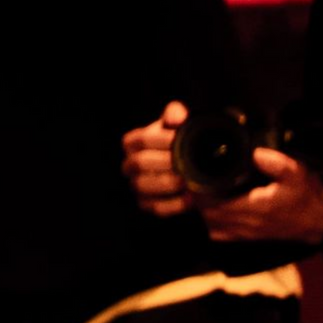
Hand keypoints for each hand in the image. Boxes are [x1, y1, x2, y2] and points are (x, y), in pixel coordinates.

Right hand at [122, 100, 192, 216]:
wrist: (192, 168)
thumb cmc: (180, 142)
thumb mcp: (179, 125)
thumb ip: (175, 115)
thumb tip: (175, 116)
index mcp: (134, 143)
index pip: (139, 139)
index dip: (157, 139)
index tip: (177, 140)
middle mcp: (131, 164)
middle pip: (138, 163)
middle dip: (163, 163)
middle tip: (184, 162)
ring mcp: (137, 185)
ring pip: (142, 186)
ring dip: (166, 184)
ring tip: (187, 181)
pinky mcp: (147, 204)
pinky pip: (155, 207)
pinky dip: (173, 204)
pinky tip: (189, 198)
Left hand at [198, 149, 322, 243]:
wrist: (318, 221)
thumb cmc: (306, 196)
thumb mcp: (297, 174)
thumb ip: (277, 163)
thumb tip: (255, 153)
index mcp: (255, 207)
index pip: (214, 203)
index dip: (199, 191)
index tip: (193, 176)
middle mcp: (246, 223)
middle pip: (207, 213)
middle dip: (197, 199)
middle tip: (193, 181)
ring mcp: (245, 233)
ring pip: (211, 224)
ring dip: (202, 211)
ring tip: (199, 193)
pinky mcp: (247, 238)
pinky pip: (219, 234)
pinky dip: (210, 222)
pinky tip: (211, 208)